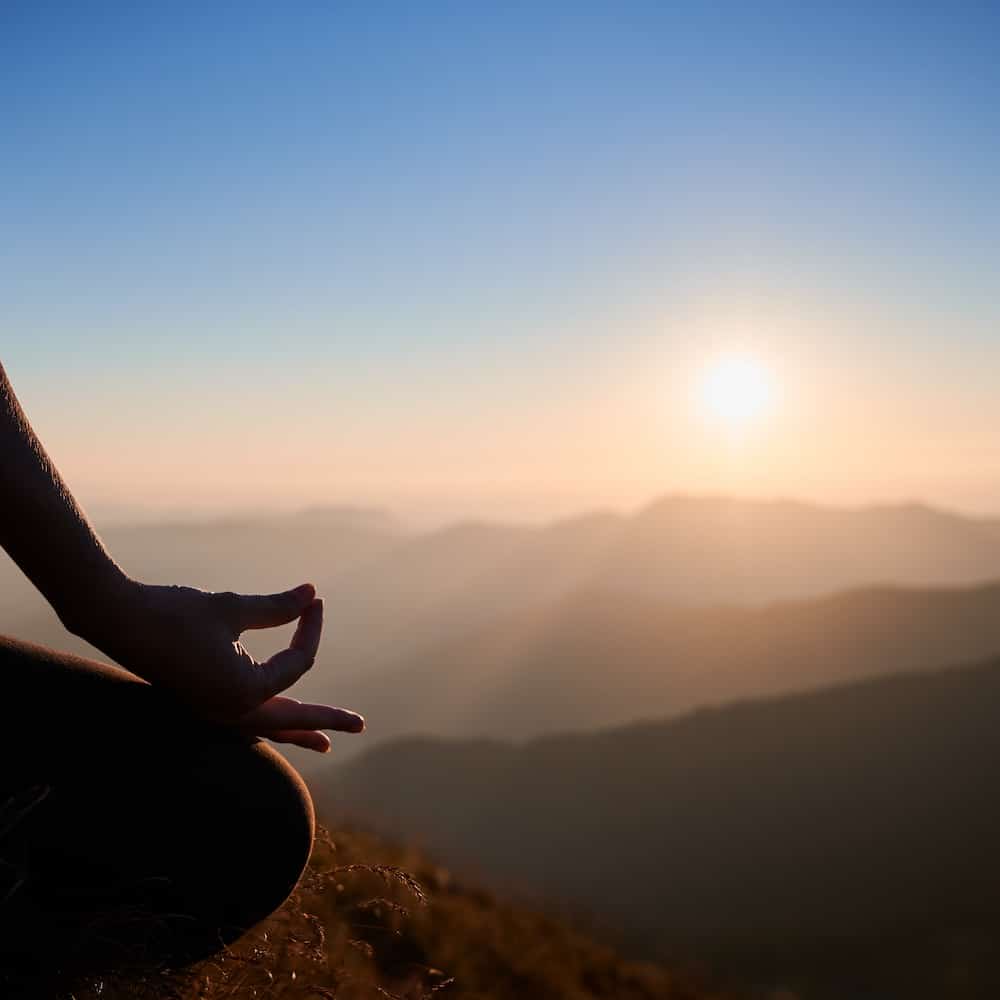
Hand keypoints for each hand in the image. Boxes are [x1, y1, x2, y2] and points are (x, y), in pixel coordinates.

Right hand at [78, 580, 363, 752]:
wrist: (117, 619)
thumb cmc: (176, 612)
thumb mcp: (233, 608)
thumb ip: (278, 607)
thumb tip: (312, 593)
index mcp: (244, 691)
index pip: (296, 666)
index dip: (309, 629)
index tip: (314, 600)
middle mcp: (231, 712)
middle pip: (292, 719)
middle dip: (326, 720)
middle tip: (360, 724)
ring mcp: (213, 713)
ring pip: (267, 727)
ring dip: (296, 730)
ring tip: (325, 741)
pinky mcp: (200, 705)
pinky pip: (244, 722)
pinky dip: (265, 722)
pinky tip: (274, 723)